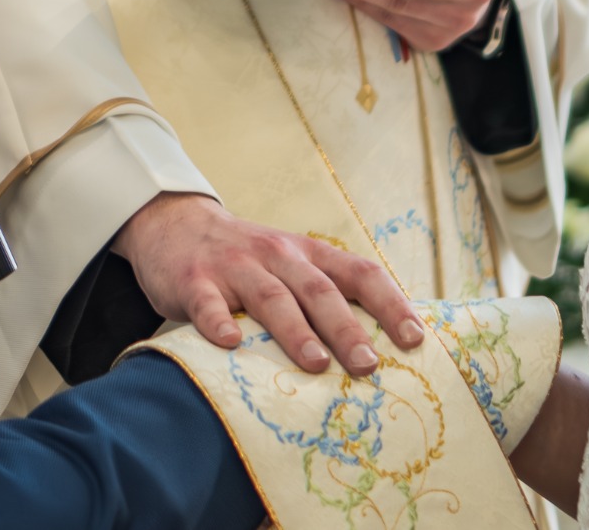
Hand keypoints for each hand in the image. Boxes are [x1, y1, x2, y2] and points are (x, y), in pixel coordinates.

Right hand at [111, 192, 423, 375]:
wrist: (174, 223)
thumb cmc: (246, 257)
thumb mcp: (289, 262)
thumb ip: (324, 292)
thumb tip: (380, 347)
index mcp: (307, 253)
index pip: (358, 273)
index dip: (390, 304)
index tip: (414, 339)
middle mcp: (276, 254)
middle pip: (319, 290)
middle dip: (347, 328)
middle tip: (369, 365)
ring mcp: (234, 266)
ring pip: (272, 296)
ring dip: (295, 331)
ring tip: (315, 364)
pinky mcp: (194, 279)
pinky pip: (208, 302)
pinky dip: (219, 321)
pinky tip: (229, 342)